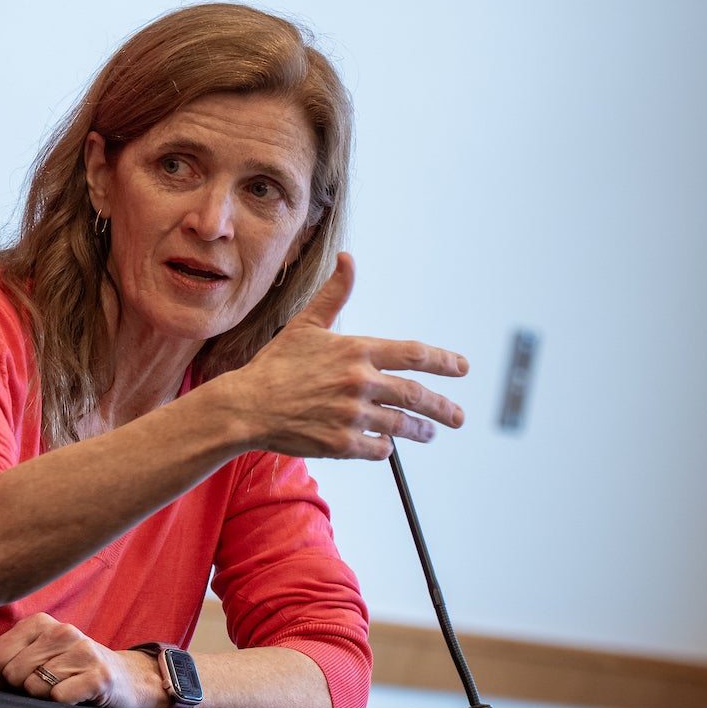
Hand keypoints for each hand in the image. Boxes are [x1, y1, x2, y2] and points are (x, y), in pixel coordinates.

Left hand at [0, 612, 168, 707]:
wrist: (127, 679)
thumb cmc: (70, 671)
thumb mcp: (35, 659)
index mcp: (39, 623)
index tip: (10, 683)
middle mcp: (60, 631)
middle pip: (10, 673)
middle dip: (17, 690)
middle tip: (39, 690)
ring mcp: (82, 651)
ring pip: (32, 686)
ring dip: (41, 698)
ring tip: (59, 691)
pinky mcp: (98, 676)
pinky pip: (58, 698)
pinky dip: (60, 705)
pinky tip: (74, 698)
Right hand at [217, 252, 467, 460]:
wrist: (245, 406)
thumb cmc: (275, 365)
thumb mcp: (305, 325)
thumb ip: (334, 294)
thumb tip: (348, 258)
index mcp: (356, 351)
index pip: (414, 355)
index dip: (444, 362)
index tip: (461, 368)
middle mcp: (360, 382)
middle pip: (418, 396)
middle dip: (443, 408)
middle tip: (457, 416)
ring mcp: (352, 415)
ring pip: (402, 425)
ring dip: (421, 430)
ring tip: (429, 433)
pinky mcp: (342, 444)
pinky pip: (379, 449)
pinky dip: (385, 447)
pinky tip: (384, 444)